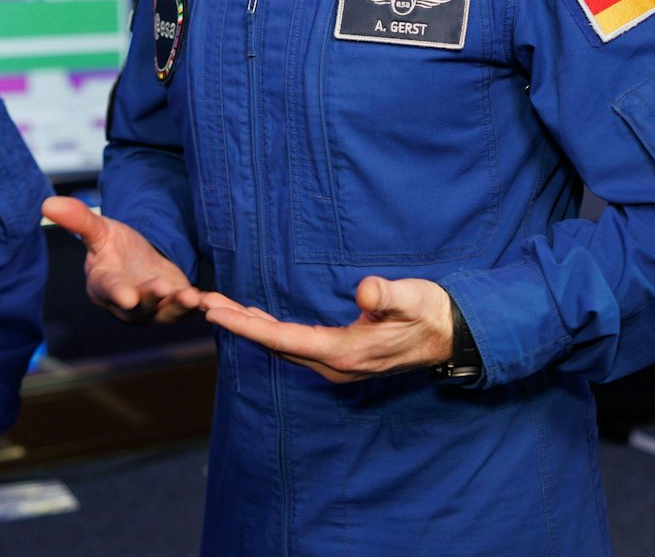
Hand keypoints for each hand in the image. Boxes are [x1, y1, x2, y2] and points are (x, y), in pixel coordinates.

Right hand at [41, 196, 200, 323]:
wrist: (140, 260)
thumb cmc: (114, 248)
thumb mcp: (99, 230)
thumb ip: (78, 219)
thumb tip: (47, 203)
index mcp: (104, 284)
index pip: (108, 289)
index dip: (117, 293)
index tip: (126, 296)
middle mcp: (127, 303)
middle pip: (138, 306)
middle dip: (151, 297)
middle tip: (163, 286)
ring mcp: (152, 310)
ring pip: (163, 312)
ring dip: (176, 305)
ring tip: (189, 295)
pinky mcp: (174, 310)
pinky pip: (185, 313)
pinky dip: (196, 308)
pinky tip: (207, 300)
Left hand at [199, 276, 454, 383]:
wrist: (453, 335)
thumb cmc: (430, 312)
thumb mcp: (412, 298)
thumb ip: (386, 295)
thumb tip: (363, 291)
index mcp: (344, 353)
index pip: (283, 339)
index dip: (246, 326)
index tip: (215, 312)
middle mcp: (334, 364)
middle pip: (274, 344)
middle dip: (237, 323)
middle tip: (201, 301)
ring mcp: (337, 363)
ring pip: (281, 345)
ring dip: (250, 327)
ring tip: (218, 307)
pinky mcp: (341, 356)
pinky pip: (293, 344)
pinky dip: (268, 330)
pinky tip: (256, 318)